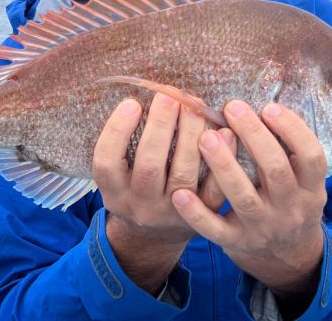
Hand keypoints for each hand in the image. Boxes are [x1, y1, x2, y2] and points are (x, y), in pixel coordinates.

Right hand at [92, 93, 235, 292]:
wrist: (158, 237)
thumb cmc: (137, 189)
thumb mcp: (119, 176)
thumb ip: (125, 145)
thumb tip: (148, 95)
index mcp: (115, 194)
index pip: (106, 164)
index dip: (117, 131)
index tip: (132, 102)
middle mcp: (142, 206)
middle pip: (149, 166)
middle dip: (160, 127)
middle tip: (169, 95)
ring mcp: (173, 213)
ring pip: (183, 174)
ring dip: (190, 135)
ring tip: (194, 105)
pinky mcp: (204, 216)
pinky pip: (214, 187)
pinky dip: (221, 158)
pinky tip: (225, 132)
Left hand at [171, 100, 326, 304]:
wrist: (287, 258)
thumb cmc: (289, 202)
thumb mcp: (303, 181)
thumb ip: (289, 152)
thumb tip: (260, 107)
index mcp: (311, 188)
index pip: (311, 156)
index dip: (293, 130)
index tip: (269, 106)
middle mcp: (290, 208)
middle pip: (275, 170)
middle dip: (254, 136)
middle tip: (232, 107)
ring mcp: (263, 228)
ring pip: (243, 197)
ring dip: (223, 166)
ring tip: (205, 137)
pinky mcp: (237, 243)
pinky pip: (215, 229)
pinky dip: (197, 213)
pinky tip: (180, 194)